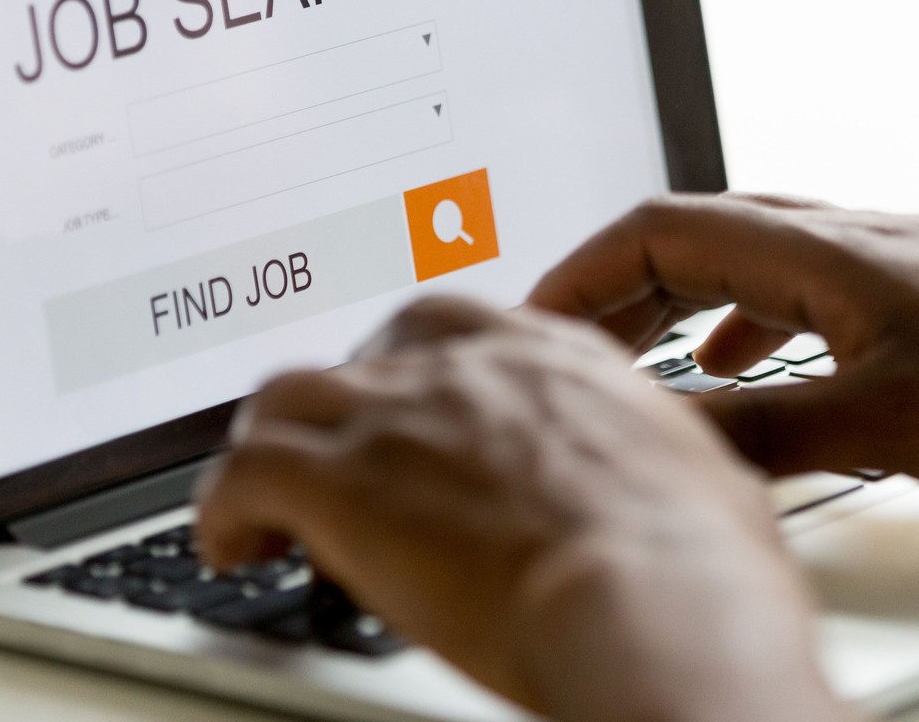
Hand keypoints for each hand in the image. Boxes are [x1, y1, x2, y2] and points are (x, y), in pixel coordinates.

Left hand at [194, 297, 848, 721]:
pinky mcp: (340, 484)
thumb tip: (650, 484)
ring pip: (286, 396)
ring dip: (274, 443)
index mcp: (549, 354)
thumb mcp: (687, 469)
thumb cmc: (695, 557)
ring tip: (267, 495)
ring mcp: (396, 416)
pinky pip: (243, 474)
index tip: (414, 406)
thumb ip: (637, 454)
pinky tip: (232, 545)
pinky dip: (223, 509)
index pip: (455, 322)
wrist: (655, 596)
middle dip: (348, 400)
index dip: (420, 366)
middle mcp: (465, 365)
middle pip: (365, 350)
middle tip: (345, 455)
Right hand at [528, 194, 918, 508]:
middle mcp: (845, 236)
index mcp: (821, 249)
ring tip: (639, 359)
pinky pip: (798, 288)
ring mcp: (884, 259)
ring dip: (676, 303)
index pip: (660, 228)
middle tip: (568, 345)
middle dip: (616, 289)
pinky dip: (744, 321)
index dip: (583, 273)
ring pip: (746, 260)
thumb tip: (673, 442)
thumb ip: (768, 434)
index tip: (536, 320)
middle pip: (692, 235)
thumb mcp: (888, 424)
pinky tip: (754, 366)